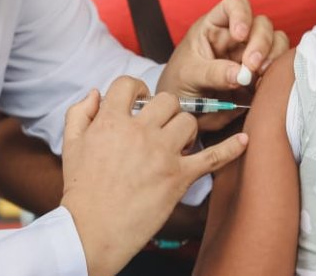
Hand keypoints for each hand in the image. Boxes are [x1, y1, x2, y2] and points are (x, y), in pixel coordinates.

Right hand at [61, 78, 247, 275]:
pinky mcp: (179, 178)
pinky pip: (212, 156)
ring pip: (188, 122)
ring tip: (175, 143)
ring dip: (183, 129)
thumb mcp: (71, 145)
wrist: (91, 231)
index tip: (138, 101)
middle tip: (159, 125)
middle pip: (167, 100)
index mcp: (111, 122)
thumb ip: (80, 113)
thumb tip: (95, 93)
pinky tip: (244, 140)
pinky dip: (231, 148)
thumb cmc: (81, 190)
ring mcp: (162, 154)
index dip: (135, 89)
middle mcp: (140, 132)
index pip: (129, 84)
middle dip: (164, 109)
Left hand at [157, 0, 290, 129]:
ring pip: (276, 42)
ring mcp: (250, 55)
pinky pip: (279, 67)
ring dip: (273, 55)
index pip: (233, 5)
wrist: (184, 111)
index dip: (241, 14)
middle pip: (261, 24)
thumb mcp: (187, 76)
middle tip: (251, 66)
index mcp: (214, 27)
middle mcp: (237, 37)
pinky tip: (263, 85)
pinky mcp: (260, 75)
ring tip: (258, 75)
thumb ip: (212, 73)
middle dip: (260, 42)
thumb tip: (241, 75)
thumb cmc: (179, 83)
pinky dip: (277, 73)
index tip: (239, 35)